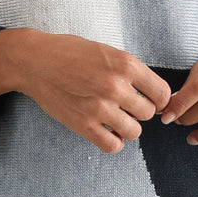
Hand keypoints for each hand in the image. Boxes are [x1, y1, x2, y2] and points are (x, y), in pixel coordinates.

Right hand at [0, 28, 170, 154]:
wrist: (35, 61)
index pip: (162, 92)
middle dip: (140, 111)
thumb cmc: (70, 52)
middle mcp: (115, 86)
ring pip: (134, 131)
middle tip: (127, 106)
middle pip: (148, 113)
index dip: (159, 98)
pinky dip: (114, 141)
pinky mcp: (83, 125)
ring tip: (116, 118)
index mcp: (125, 64)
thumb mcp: (106, 51)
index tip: (151, 100)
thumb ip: (128, 70)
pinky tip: (107, 131)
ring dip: (128, 126)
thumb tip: (150, 91)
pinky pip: (112, 145)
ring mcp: (99, 108)